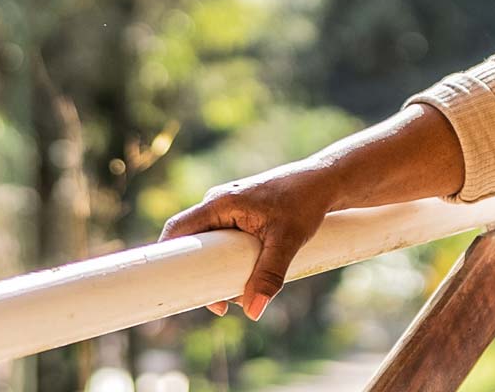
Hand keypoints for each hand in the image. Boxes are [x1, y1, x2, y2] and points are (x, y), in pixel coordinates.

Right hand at [159, 163, 336, 318]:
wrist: (326, 182)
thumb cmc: (305, 202)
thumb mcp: (287, 241)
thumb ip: (270, 275)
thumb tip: (252, 311)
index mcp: (220, 202)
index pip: (178, 229)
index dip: (168, 258)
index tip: (174, 287)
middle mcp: (219, 203)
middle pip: (193, 243)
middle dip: (200, 275)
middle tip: (219, 304)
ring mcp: (230, 209)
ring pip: (210, 245)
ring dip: (218, 271)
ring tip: (239, 294)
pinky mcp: (242, 215)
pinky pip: (224, 242)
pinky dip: (229, 262)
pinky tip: (246, 280)